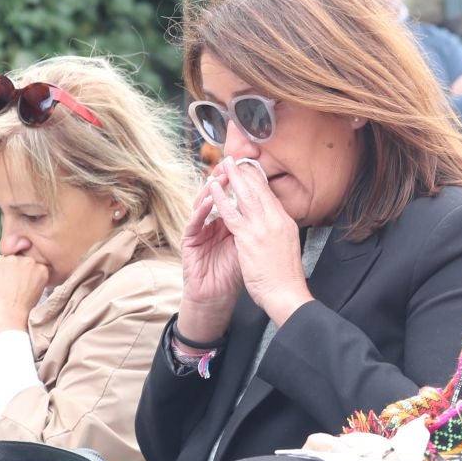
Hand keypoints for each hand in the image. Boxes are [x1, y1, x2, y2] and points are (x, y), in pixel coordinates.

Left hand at [0, 254, 51, 342]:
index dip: (23, 275)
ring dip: (1, 271)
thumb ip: (33, 276)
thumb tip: (23, 271)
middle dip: (13, 270)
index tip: (20, 286)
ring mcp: (10, 260)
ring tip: (0, 288)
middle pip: (18, 260)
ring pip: (4, 261)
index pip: (30, 265)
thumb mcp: (37, 291)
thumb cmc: (22, 309)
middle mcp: (27, 261)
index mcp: (41, 268)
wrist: (6, 316)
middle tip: (9, 287)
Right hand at [178, 175, 245, 338]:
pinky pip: (195, 222)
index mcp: (228, 223)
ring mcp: (199, 230)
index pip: (234, 198)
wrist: (217, 297)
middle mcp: (213, 223)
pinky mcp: (189, 241)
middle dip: (225, 180)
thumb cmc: (233, 274)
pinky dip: (202, 210)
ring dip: (212, 189)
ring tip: (220, 177)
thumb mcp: (250, 246)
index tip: (251, 168)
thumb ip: (255, 227)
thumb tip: (272, 208)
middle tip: (232, 163)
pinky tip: (209, 200)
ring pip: (203, 203)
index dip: (242, 184)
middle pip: (218, 195)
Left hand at [210, 158, 309, 323]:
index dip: (257, 179)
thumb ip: (278, 231)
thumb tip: (273, 223)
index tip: (248, 168)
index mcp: (285, 222)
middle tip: (234, 159)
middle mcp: (276, 220)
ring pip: (245, 195)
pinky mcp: (248, 237)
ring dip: (233, 177)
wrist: (287, 294)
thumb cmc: (286, 276)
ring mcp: (262, 227)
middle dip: (245, 172)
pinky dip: (222, 198)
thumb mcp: (287, 247)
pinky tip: (214, 188)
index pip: (270, 194)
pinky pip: (231, 212)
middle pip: (258, 189)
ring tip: (223, 164)